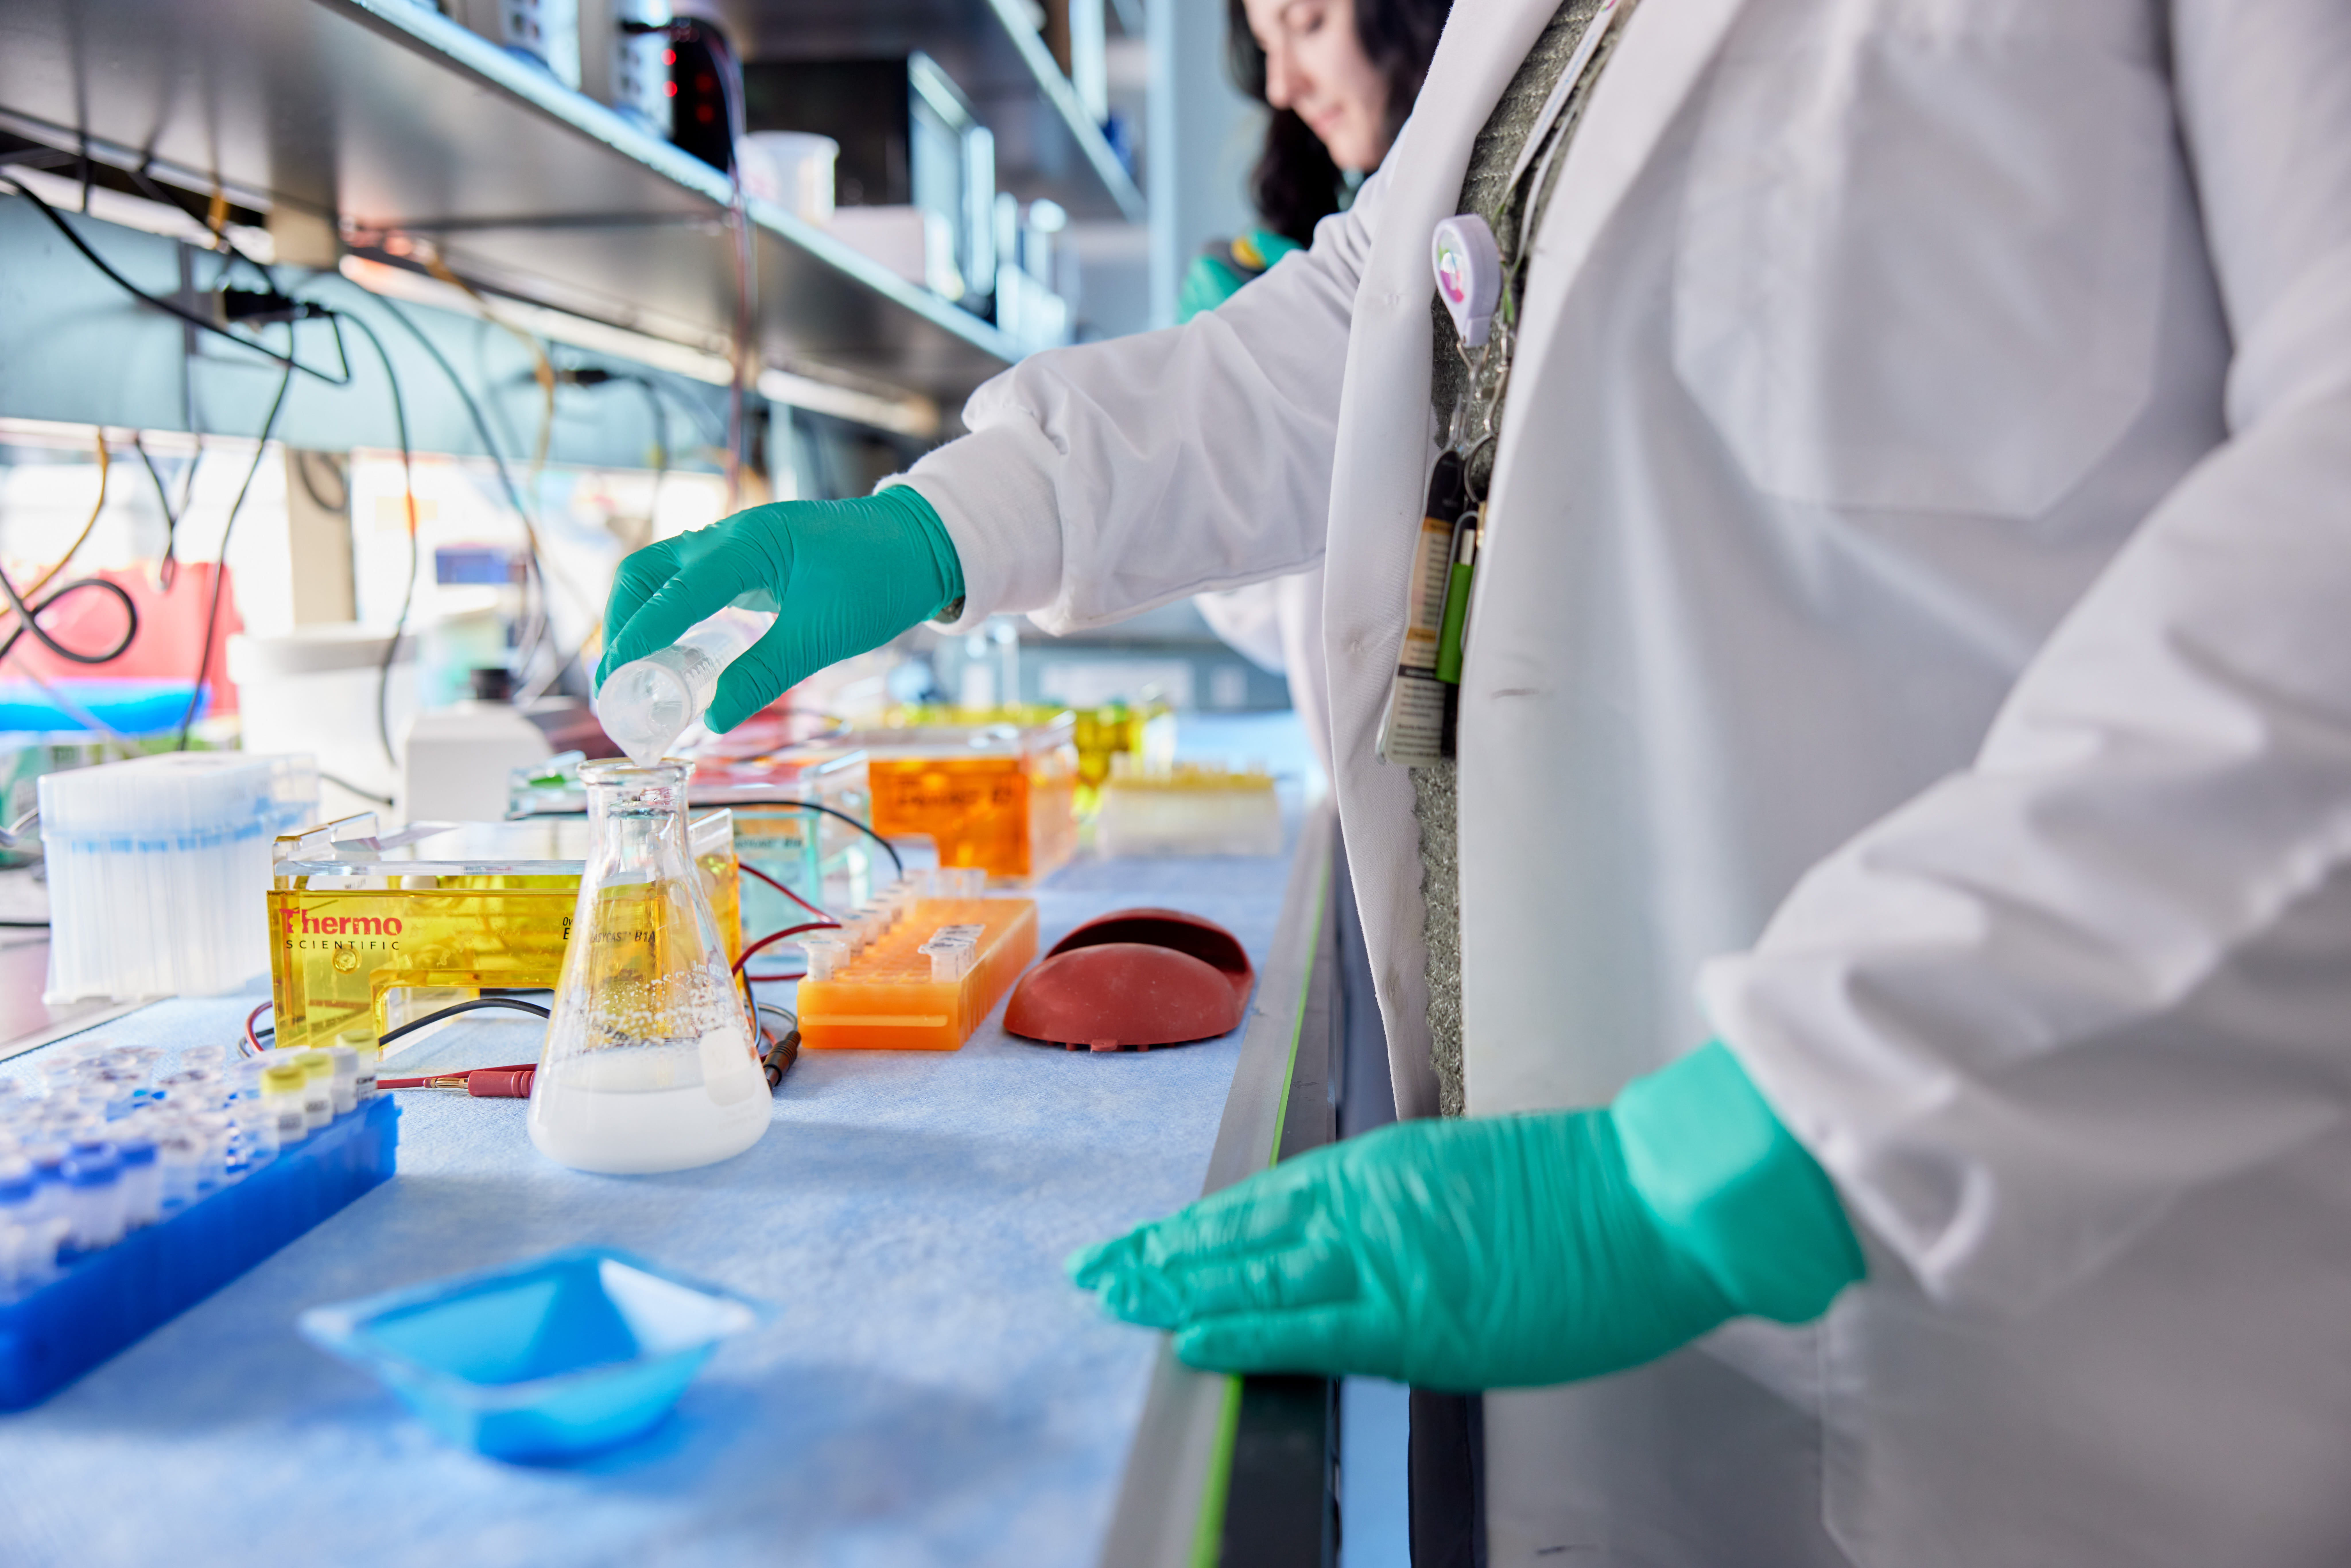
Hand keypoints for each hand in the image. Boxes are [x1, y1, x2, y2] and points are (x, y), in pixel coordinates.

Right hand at [594, 486, 962, 732]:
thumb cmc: (878, 580)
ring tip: (636, 675)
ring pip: (663, 577)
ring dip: (643, 620)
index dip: (638, 637)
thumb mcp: (821, 637)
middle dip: (623, 625)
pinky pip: (691, 584)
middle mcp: (730, 536)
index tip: (613, 678)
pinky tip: (674, 654)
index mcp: (747, 544)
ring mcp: (735, 544)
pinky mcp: (747, 561)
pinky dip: (672, 616)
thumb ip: (763, 675)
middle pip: (646, 574)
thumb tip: (713, 721)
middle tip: (617, 681)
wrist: (921, 545)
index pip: (672, 592)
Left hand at [1068, 1044, 1863, 1389]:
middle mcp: (1370, 1208)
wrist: (1653, 1203)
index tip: (1150, 1236)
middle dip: (1165, 1253)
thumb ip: (1409, 1211)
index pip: (1268, 1200)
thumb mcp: (1474, 1183)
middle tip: (1095, 1268)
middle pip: (1243, 1233)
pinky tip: (1188, 1336)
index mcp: (1387, 1172)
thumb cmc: (1586, 1195)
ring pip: (1256, 1274)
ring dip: (1179, 1286)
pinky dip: (1244, 1330)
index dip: (1202, 1222)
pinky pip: (1309, 1329)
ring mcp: (1387, 1263)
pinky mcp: (1416, 1320)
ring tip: (1112, 1296)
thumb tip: (1367, 1237)